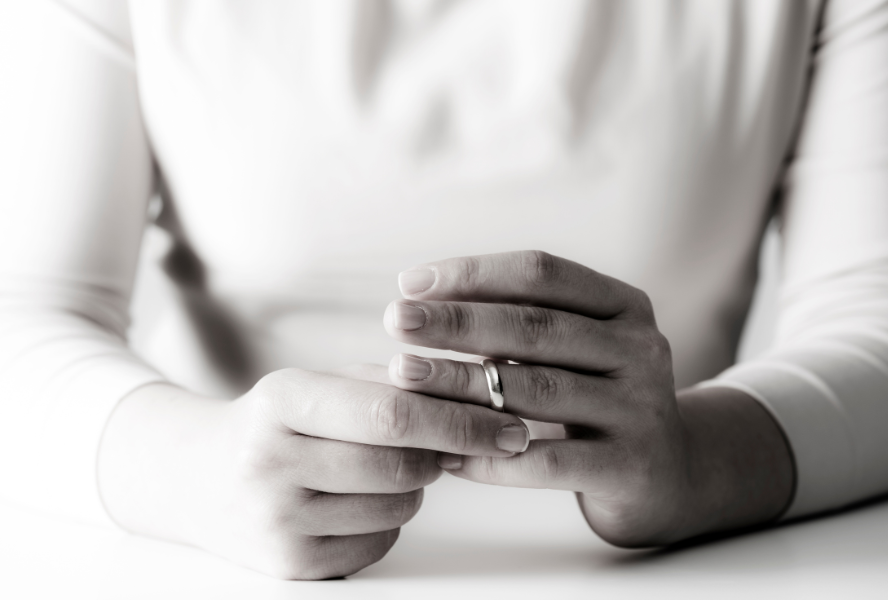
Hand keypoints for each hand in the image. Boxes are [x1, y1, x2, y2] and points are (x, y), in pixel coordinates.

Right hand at [99, 367, 529, 578]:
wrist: (192, 479)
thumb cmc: (272, 423)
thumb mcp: (314, 384)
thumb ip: (388, 382)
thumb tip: (477, 389)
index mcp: (283, 401)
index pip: (392, 412)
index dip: (461, 418)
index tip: (509, 424)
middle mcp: (272, 463)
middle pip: (404, 466)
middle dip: (445, 454)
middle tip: (454, 443)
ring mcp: (277, 522)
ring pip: (400, 508)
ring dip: (415, 486)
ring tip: (380, 467)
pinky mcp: (289, 566)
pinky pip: (380, 545)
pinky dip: (388, 522)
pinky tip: (356, 501)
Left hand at [382, 250, 793, 545]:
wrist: (668, 475)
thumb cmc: (598, 399)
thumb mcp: (577, 349)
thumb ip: (522, 325)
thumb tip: (424, 306)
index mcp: (625, 305)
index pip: (543, 273)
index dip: (474, 274)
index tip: (410, 283)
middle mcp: (641, 349)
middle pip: (536, 326)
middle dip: (457, 321)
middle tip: (395, 320)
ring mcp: (641, 408)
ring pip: (537, 390)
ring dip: (461, 383)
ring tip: (403, 377)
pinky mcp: (630, 466)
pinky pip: (547, 461)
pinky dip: (490, 458)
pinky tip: (444, 453)